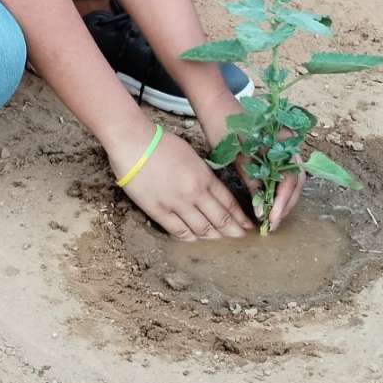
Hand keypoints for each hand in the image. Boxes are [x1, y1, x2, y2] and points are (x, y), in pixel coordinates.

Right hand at [109, 125, 255, 240]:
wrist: (134, 143)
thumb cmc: (162, 143)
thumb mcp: (192, 156)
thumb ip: (204, 175)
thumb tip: (212, 190)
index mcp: (205, 177)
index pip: (229, 203)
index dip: (240, 217)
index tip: (248, 225)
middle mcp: (194, 193)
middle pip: (220, 220)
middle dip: (233, 231)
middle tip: (240, 237)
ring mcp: (177, 204)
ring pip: (202, 229)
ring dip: (213, 236)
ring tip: (220, 239)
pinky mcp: (158, 211)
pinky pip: (178, 231)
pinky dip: (190, 237)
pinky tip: (195, 238)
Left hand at [199, 96, 306, 233]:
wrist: (215, 104)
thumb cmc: (224, 125)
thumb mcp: (237, 155)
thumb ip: (253, 181)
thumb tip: (262, 211)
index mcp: (283, 142)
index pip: (292, 178)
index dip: (283, 201)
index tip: (270, 219)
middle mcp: (288, 144)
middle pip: (296, 181)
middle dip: (286, 204)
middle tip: (272, 224)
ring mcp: (282, 147)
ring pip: (291, 179)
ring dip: (283, 200)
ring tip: (271, 218)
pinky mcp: (273, 151)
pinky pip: (282, 174)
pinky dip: (277, 190)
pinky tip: (268, 202)